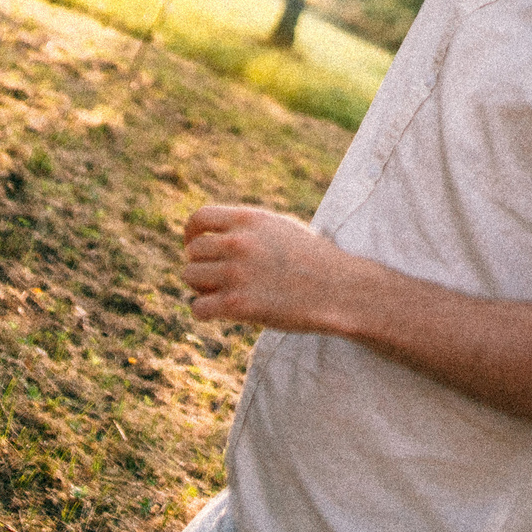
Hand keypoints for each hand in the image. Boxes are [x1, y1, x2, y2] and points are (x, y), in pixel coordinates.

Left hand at [182, 204, 368, 333]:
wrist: (340, 290)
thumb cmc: (314, 261)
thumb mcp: (280, 229)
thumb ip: (247, 228)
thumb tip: (213, 236)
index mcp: (249, 220)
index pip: (199, 218)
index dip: (191, 234)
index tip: (194, 247)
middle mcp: (239, 242)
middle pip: (193, 252)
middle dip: (201, 265)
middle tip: (218, 279)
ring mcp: (237, 273)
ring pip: (190, 277)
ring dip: (202, 288)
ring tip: (223, 295)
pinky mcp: (238, 305)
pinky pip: (198, 307)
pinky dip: (204, 311)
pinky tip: (219, 312)